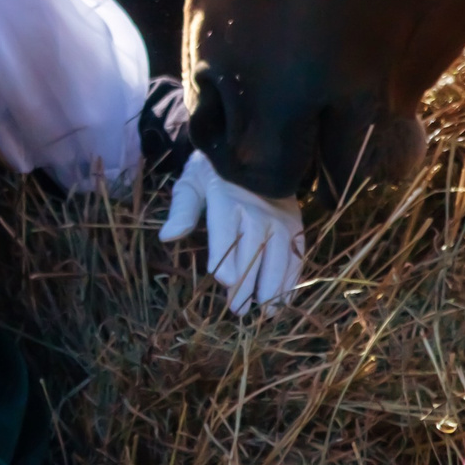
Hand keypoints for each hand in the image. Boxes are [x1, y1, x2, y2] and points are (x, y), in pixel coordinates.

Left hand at [159, 150, 306, 313]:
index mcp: (228, 201)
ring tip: (265, 312)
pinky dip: (292, 280)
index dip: (226, 259)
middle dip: (247, 284)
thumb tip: (167, 237)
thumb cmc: (215, 173)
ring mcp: (280, 220)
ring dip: (273, 288)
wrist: (256, 152)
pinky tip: (284, 299)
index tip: (223, 280)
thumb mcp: (192, 183)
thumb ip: (182, 211)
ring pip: (280, 259)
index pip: (227, 234)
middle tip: (238, 310)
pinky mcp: (295, 225)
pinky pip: (296, 256)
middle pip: (254, 253)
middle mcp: (258, 212)